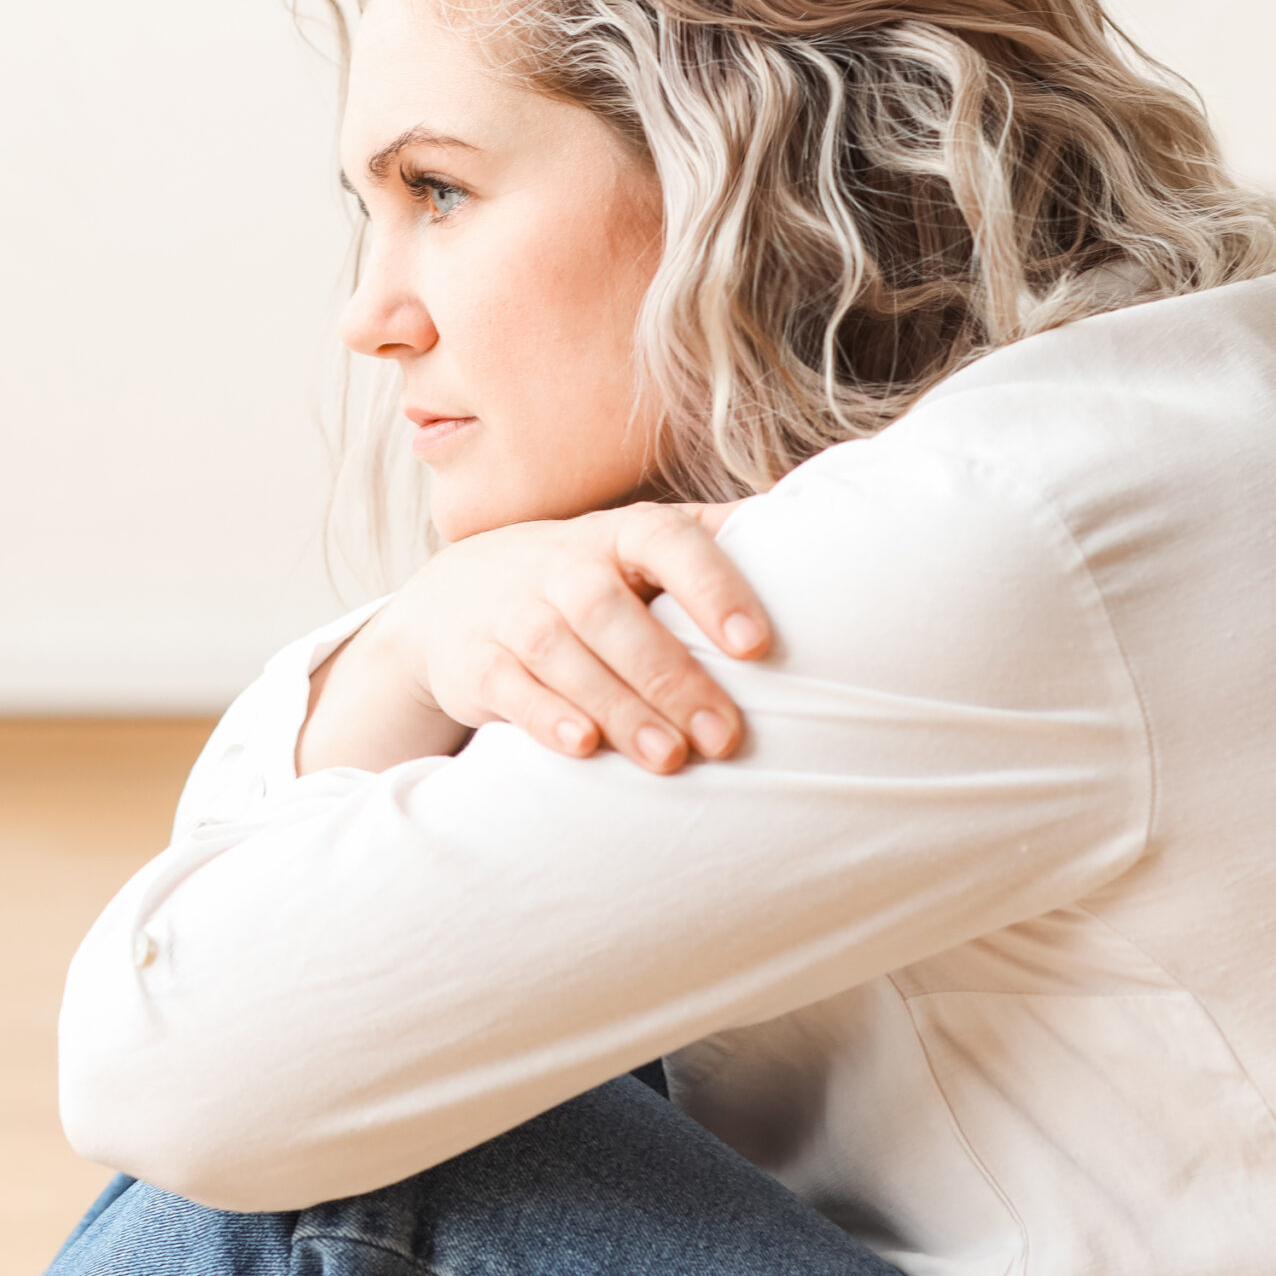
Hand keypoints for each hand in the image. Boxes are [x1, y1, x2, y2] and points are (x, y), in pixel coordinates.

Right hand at [296, 501, 766, 776]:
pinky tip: (584, 746)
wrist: (453, 599)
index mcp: (619, 535)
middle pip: (613, 613)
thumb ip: (715, 537)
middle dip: (671, 677)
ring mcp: (513, 612)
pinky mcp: (476, 662)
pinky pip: (509, 687)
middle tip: (725, 737)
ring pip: (563, 655)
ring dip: (619, 707)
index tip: (756, 645)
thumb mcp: (638, 545)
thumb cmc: (581, 578)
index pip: (667, 543)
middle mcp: (562, 566)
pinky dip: (544, 716)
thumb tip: (822, 516)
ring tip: (671, 759)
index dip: (712, 588)